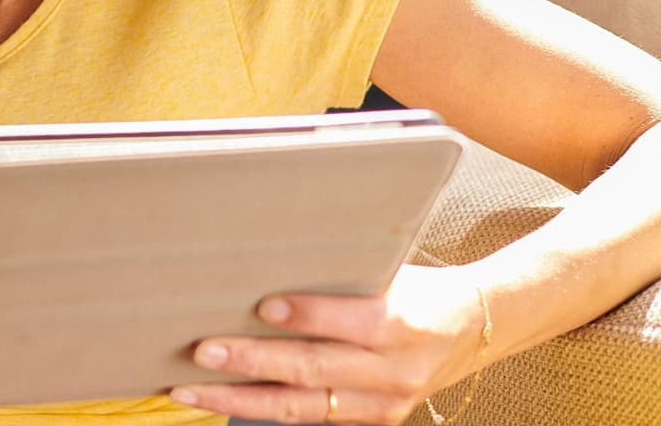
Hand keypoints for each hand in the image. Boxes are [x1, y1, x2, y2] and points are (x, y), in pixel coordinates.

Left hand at [168, 265, 488, 424]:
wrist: (472, 327)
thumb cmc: (415, 286)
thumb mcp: (391, 270)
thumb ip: (340, 273)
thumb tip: (266, 252)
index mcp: (404, 324)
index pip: (355, 322)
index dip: (309, 315)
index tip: (262, 305)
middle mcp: (394, 370)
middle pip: (315, 370)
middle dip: (253, 361)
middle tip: (202, 351)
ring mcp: (384, 403)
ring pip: (302, 407)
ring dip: (238, 399)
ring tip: (188, 388)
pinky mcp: (373, 420)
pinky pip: (311, 419)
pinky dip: (259, 412)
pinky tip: (219, 400)